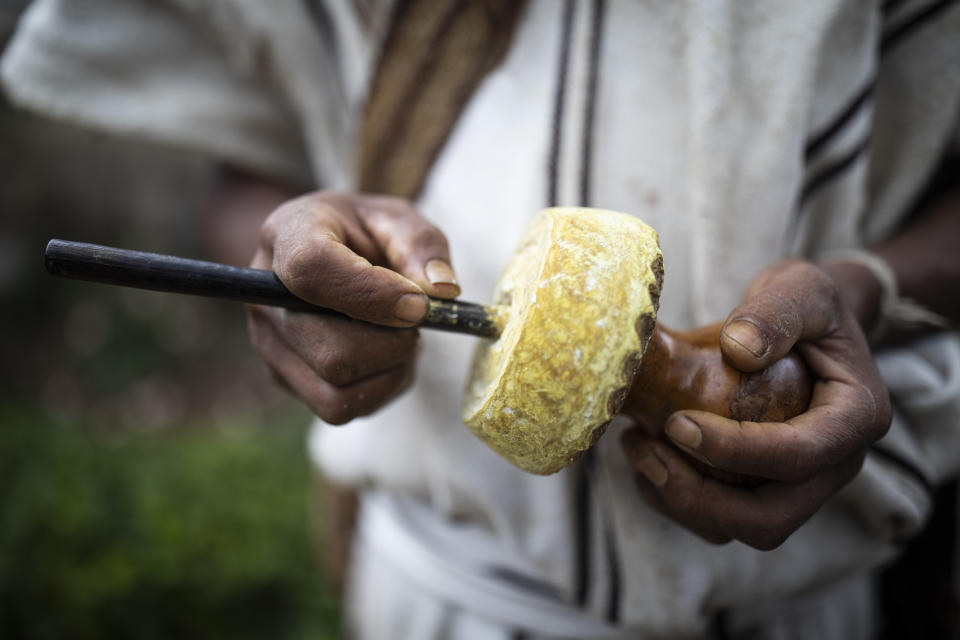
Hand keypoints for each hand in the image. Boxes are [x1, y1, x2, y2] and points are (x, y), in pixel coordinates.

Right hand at [246, 191, 459, 423]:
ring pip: (335, 392)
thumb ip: (421, 244)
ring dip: (388, 370)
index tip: (418, 304)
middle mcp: (263, 296)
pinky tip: (387, 357)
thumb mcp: (398, 219)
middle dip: (392, 343)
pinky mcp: (284, 378)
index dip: (371, 294)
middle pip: (332, 353)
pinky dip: (380, 388)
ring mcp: (270, 344)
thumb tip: (442, 290)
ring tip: (401, 337)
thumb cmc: (365, 232)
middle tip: (415, 318)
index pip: (311, 271)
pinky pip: (340, 408)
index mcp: (286, 235)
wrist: (332, 249)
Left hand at [621, 260, 891, 548]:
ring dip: (682, 503)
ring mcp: (804, 484)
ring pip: (744, 528)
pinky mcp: (770, 488)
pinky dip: (678, 501)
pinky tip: (646, 456)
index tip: (678, 423)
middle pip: (771, 517)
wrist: (812, 323)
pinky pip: (725, 520)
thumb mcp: (800, 289)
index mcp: (855, 418)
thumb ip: (776, 312)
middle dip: (699, 496)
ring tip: (637, 447)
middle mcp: (835, 464)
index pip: (799, 457)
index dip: (735, 451)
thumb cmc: (808, 304)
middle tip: (644, 447)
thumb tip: (741, 349)